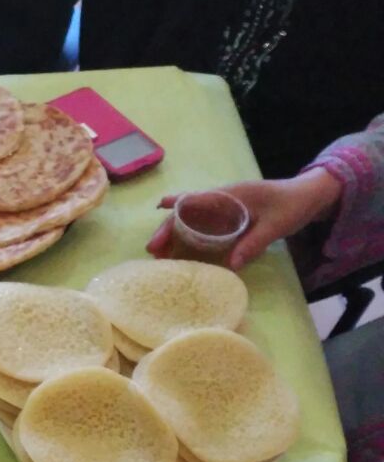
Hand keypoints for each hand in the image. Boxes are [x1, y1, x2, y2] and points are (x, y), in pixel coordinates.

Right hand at [146, 170, 343, 269]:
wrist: (309, 197)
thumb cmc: (292, 205)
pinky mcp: (228, 220)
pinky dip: (188, 241)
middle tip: (153, 251)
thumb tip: (231, 266)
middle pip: (187, 213)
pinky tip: (179, 254)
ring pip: (191, 222)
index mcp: (230, 195)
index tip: (158, 210)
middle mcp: (222, 201)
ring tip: (160, 257)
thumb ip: (253, 243)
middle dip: (167, 229)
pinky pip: (202, 229)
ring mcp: (224, 210)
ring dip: (174, 238)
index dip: (176, 205)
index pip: (196, 198)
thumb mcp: (276, 225)